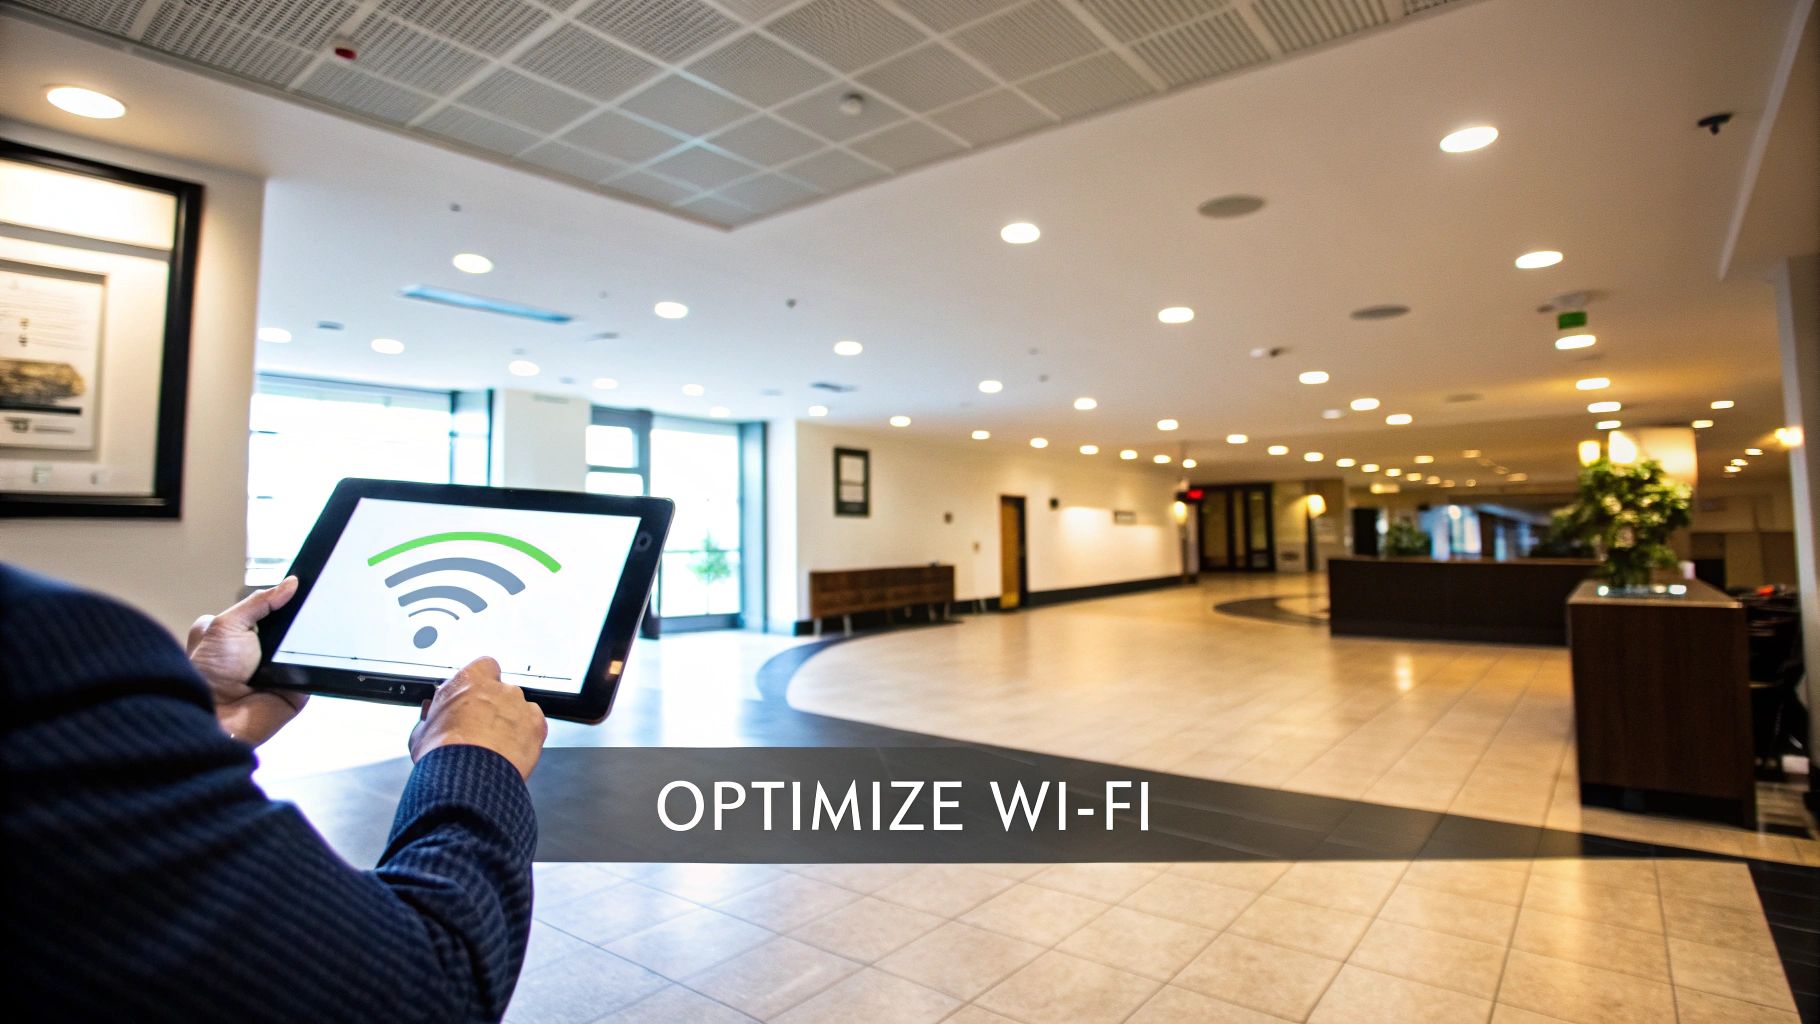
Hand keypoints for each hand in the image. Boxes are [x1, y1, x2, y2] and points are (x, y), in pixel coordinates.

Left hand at [187, 576, 306, 747]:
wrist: (218, 717)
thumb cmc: (208, 674)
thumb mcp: (227, 625)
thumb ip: (259, 602)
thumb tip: (290, 584)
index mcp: (234, 632)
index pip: (265, 608)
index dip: (281, 599)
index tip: (301, 585)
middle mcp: (257, 650)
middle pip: (289, 625)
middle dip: (299, 618)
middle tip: (312, 605)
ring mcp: (278, 668)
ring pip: (305, 644)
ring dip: (310, 639)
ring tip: (313, 630)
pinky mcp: (297, 686)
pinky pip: (316, 667)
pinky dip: (319, 660)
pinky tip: (318, 651)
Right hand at [410, 657, 547, 780]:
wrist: (467, 777)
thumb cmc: (443, 755)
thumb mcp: (422, 731)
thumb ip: (432, 716)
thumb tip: (430, 717)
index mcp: (469, 681)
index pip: (483, 667)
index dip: (480, 683)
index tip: (472, 697)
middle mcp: (498, 688)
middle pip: (501, 691)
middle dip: (493, 707)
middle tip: (481, 729)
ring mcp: (520, 705)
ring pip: (518, 708)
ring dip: (510, 722)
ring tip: (495, 746)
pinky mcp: (537, 725)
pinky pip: (534, 724)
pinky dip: (526, 736)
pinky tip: (511, 751)